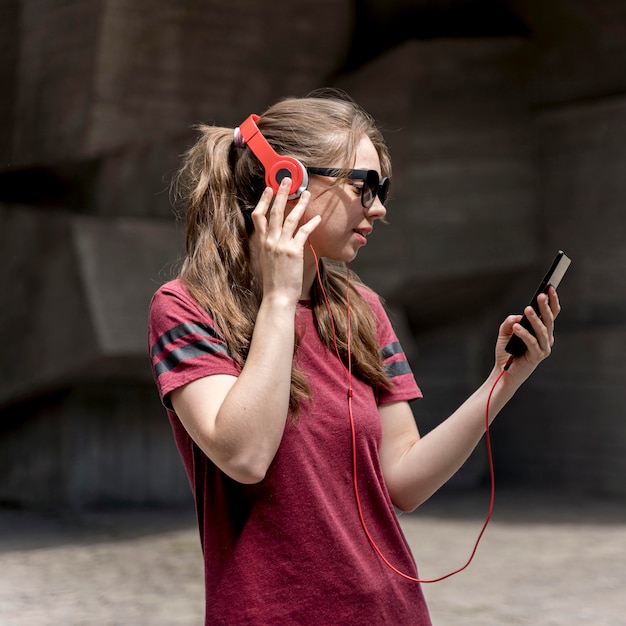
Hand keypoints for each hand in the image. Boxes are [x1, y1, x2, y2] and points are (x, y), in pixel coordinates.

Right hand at [251, 178, 320, 302]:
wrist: (277, 296)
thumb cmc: (274, 281)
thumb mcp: (267, 260)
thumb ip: (270, 246)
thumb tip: (276, 237)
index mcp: (262, 243)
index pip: (258, 216)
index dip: (263, 200)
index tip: (268, 189)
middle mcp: (270, 241)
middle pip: (274, 211)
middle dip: (281, 194)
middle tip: (287, 180)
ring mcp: (281, 246)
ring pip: (290, 219)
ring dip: (299, 204)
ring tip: (307, 193)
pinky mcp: (294, 252)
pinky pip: (304, 233)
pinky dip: (311, 224)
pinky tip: (317, 218)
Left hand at [495, 286, 560, 380]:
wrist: (503, 372)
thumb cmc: (507, 351)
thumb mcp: (505, 332)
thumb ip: (510, 322)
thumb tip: (518, 318)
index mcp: (542, 331)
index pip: (551, 313)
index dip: (552, 301)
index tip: (550, 287)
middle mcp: (546, 338)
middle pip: (548, 320)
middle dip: (545, 307)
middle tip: (540, 295)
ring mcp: (543, 348)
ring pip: (542, 330)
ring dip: (535, 319)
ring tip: (527, 309)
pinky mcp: (536, 357)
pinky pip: (531, 343)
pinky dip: (524, 334)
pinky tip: (516, 327)